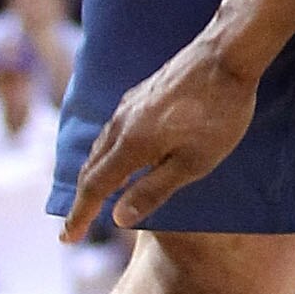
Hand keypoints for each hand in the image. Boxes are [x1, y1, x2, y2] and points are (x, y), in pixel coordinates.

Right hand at [58, 30, 260, 238]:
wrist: (227, 55)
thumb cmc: (219, 114)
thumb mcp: (194, 162)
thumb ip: (154, 190)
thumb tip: (118, 219)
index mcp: (131, 144)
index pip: (95, 188)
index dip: (80, 215)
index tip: (66, 238)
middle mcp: (121, 123)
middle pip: (92, 168)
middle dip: (83, 199)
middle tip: (76, 225)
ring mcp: (129, 105)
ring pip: (101, 146)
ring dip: (95, 174)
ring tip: (96, 196)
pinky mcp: (141, 93)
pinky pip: (113, 130)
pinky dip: (108, 153)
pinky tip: (122, 156)